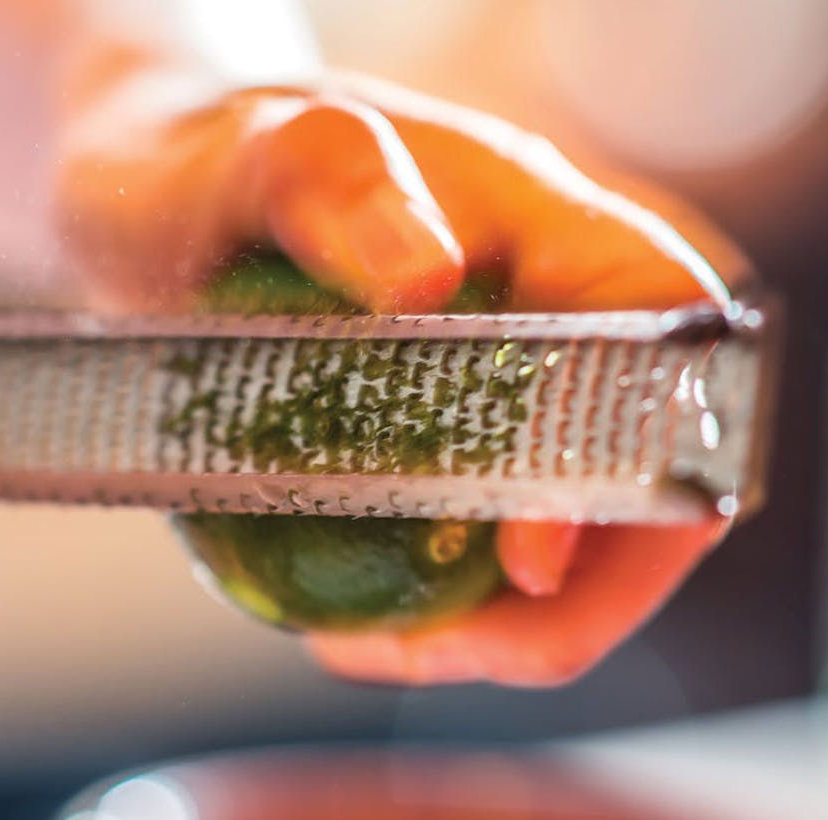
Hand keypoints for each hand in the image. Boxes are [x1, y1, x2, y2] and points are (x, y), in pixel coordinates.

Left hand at [56, 76, 745, 685]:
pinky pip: (489, 557)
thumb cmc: (217, 157)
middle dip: (581, 601)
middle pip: (655, 478)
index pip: (667, 341)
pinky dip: (443, 620)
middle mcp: (562, 321)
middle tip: (445, 654)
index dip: (642, 464)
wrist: (160, 191)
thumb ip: (334, 183)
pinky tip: (346, 634)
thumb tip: (425, 274)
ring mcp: (517, 397)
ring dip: (508, 632)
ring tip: (376, 653)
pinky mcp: (458, 457)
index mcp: (554, 227)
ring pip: (584, 542)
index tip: (528, 559)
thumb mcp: (259, 156)